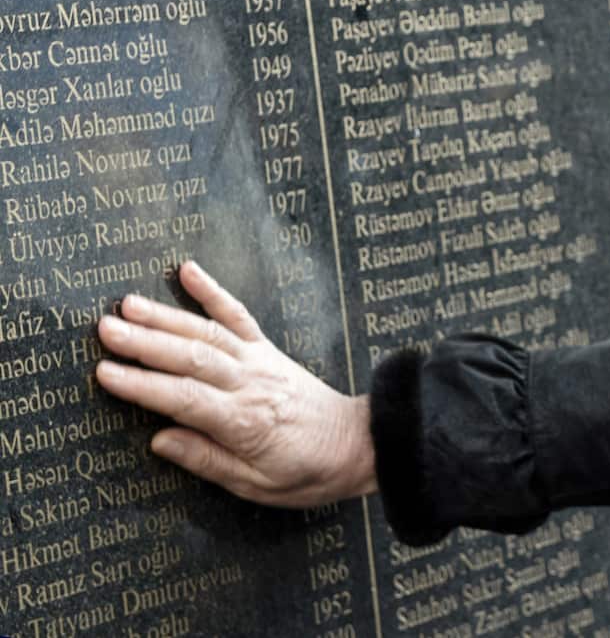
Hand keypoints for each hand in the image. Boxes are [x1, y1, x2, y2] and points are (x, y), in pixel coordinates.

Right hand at [95, 261, 376, 507]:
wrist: (357, 445)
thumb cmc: (306, 472)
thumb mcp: (256, 484)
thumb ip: (207, 460)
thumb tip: (159, 439)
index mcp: (245, 422)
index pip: (185, 399)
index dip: (143, 385)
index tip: (105, 372)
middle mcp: (251, 384)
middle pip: (191, 359)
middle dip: (145, 343)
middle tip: (105, 329)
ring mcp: (260, 361)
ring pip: (207, 334)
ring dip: (166, 317)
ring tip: (127, 305)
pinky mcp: (268, 350)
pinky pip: (239, 316)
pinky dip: (214, 292)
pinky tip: (188, 270)